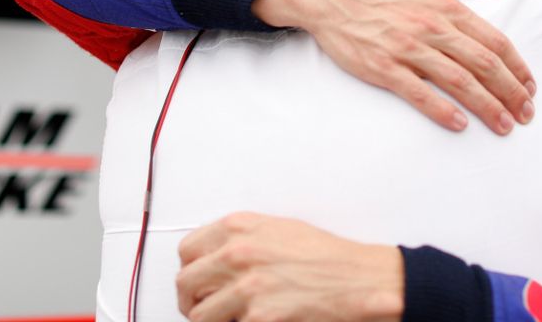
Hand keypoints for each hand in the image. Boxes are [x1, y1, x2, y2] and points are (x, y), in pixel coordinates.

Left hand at [176, 212, 402, 321]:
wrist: (355, 279)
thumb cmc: (325, 256)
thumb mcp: (279, 229)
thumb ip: (242, 238)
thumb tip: (216, 254)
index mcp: (240, 228)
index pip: (187, 250)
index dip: (190, 268)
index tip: (197, 278)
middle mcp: (238, 254)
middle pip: (186, 283)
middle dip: (191, 298)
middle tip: (202, 305)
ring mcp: (246, 288)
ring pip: (199, 314)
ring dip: (211, 319)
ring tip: (227, 317)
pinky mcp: (257, 318)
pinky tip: (252, 318)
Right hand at [253, 0, 535, 134]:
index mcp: (445, 5)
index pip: (493, 40)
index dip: (517, 66)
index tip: (530, 86)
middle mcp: (432, 28)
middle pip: (484, 65)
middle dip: (511, 92)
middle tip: (526, 114)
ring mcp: (408, 49)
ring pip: (459, 82)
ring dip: (486, 106)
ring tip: (504, 125)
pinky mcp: (384, 67)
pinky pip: (419, 93)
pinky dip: (442, 110)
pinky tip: (460, 124)